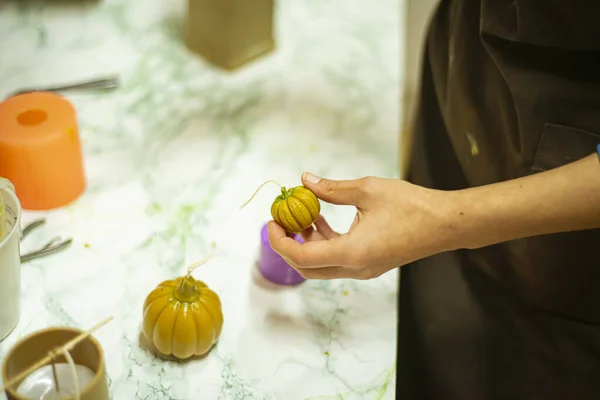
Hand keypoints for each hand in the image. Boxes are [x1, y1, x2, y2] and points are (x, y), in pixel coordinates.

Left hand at [267, 172, 460, 279]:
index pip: (302, 256)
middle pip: (308, 267)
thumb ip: (332, 188)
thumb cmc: (411, 205)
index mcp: (352, 252)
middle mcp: (355, 268)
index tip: (272, 222)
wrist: (446, 223)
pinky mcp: (371, 264)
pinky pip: (338, 259)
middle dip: (289, 246)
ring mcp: (364, 269)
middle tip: (280, 222)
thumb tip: (305, 180)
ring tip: (300, 215)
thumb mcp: (367, 190)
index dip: (281, 242)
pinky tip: (321, 219)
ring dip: (307, 243)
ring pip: (322, 265)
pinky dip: (324, 243)